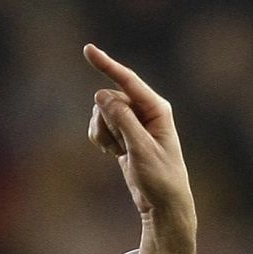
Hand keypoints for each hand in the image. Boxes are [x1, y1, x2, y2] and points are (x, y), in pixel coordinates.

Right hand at [83, 43, 196, 253]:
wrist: (164, 204)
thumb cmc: (160, 178)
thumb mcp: (141, 149)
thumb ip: (122, 120)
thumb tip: (101, 94)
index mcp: (157, 108)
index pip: (127, 81)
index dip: (107, 64)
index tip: (88, 49)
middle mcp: (145, 110)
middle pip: (108, 100)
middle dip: (105, 121)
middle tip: (120, 146)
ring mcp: (133, 121)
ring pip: (101, 113)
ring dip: (102, 133)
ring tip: (119, 153)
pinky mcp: (124, 133)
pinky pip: (101, 126)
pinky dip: (101, 139)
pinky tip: (115, 154)